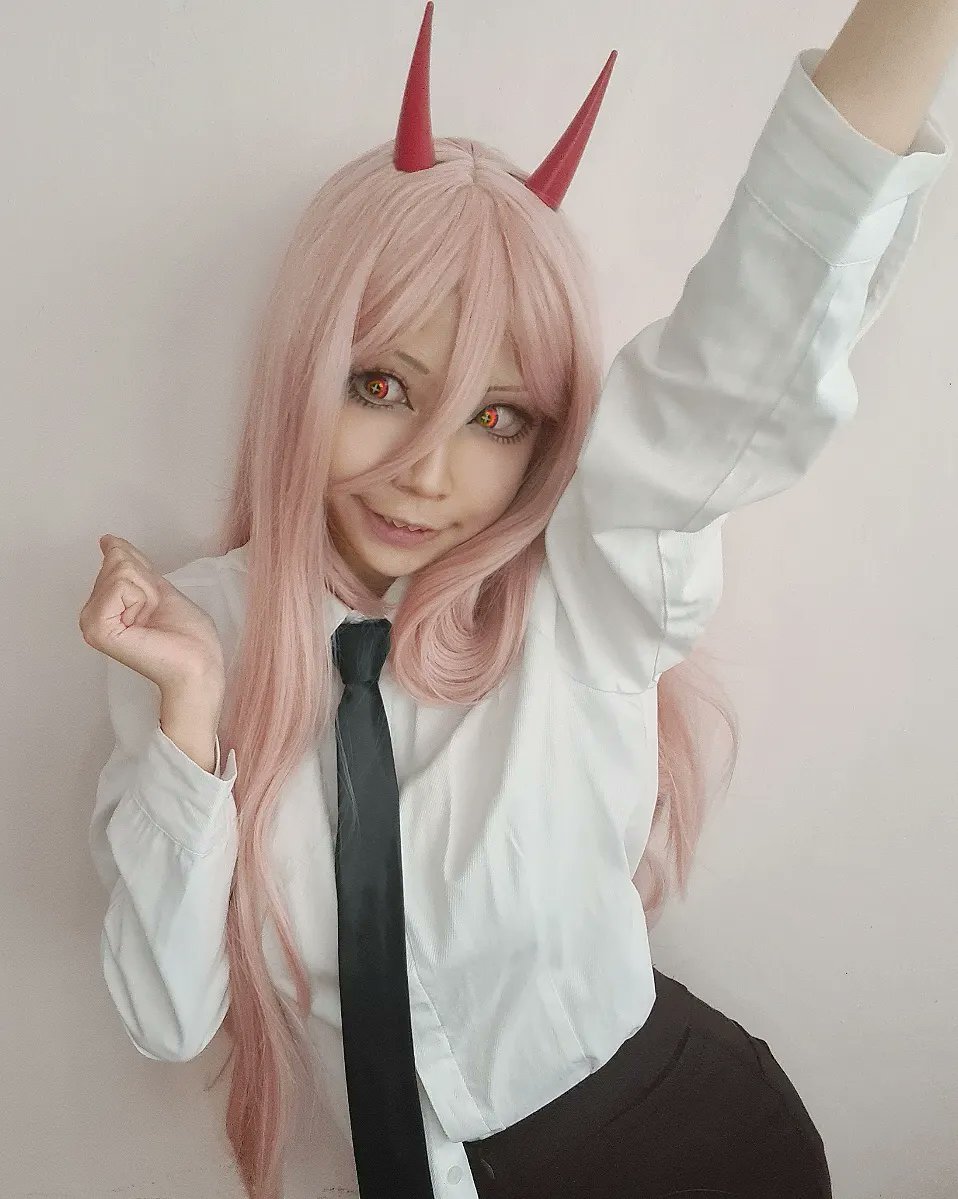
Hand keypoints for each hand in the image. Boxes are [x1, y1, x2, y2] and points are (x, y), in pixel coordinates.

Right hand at [79, 534, 225, 694]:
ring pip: (121, 571)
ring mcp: (91, 622)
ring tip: (151, 620)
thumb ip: (132, 566)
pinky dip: (142, 599)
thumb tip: (108, 542)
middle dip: (146, 584)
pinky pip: (121, 584)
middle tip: (154, 615)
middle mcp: (90, 614)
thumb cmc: (187, 635)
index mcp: (103, 606)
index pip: (116, 559)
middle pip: (117, 563)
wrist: (198, 663)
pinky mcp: (97, 628)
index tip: (154, 607)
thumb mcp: (157, 588)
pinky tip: (143, 625)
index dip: (146, 576)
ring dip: (147, 593)